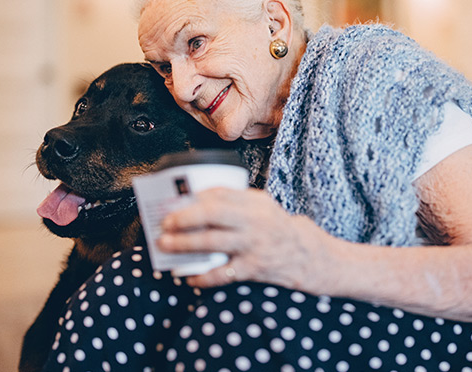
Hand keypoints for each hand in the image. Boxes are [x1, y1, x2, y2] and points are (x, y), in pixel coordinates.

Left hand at [156, 187, 327, 288]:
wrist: (305, 255)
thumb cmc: (276, 228)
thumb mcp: (261, 206)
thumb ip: (235, 200)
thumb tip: (197, 197)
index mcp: (255, 202)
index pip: (219, 194)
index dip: (193, 197)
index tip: (174, 202)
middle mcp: (254, 221)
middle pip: (212, 215)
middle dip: (184, 218)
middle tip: (165, 223)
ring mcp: (253, 245)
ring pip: (212, 243)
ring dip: (184, 244)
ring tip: (167, 245)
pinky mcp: (253, 268)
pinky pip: (222, 273)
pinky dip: (203, 277)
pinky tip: (190, 277)